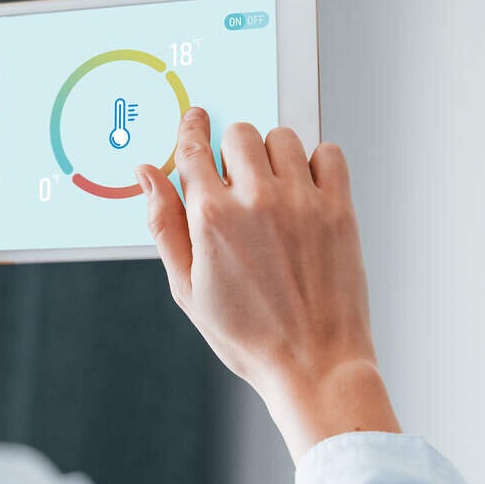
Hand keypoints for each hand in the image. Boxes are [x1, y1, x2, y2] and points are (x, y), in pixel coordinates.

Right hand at [138, 108, 399, 457]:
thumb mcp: (188, 289)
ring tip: (274, 188)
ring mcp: (301, 202)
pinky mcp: (339, 209)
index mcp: (212, 219)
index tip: (196, 118)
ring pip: (282, 137)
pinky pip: (328, 153)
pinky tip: (307, 190)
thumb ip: (163, 225)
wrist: (314, 365)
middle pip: (239, 133)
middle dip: (233, 148)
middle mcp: (256, 201)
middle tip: (239, 178)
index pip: (193, 148)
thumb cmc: (248, 336)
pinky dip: (317, 163)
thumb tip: (145, 175)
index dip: (192, 127)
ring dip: (273, 154)